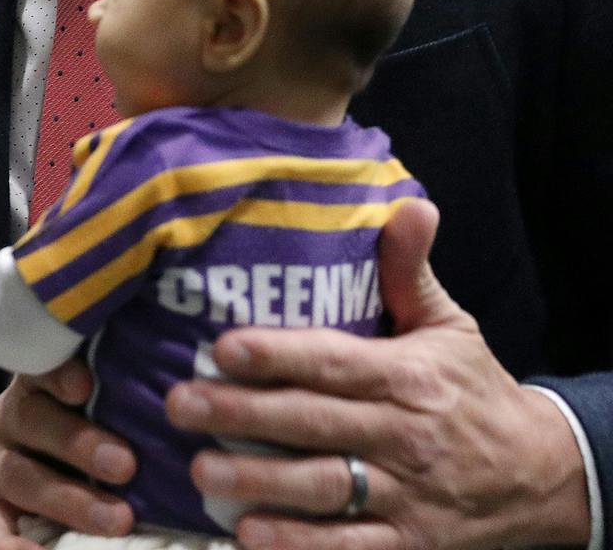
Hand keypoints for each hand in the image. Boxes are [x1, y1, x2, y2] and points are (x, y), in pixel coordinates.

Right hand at [0, 359, 136, 549]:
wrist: (28, 476)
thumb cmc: (88, 432)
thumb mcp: (98, 408)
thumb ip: (125, 401)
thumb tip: (185, 398)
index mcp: (38, 387)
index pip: (41, 369)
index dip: (59, 375)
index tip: (87, 384)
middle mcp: (12, 422)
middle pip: (32, 421)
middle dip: (79, 444)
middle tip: (126, 465)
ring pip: (20, 477)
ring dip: (70, 500)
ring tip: (119, 520)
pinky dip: (14, 549)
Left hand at [169, 199, 589, 549]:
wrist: (540, 477)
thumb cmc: (471, 392)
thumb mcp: (450, 327)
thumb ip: (411, 272)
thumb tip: (408, 204)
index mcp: (406, 376)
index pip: (334, 362)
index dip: (278, 355)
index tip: (221, 348)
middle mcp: (404, 435)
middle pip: (315, 423)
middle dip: (243, 416)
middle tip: (178, 405)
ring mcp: (406, 494)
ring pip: (326, 488)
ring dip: (261, 482)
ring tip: (200, 472)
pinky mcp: (409, 544)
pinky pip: (352, 547)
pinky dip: (303, 546)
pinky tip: (251, 536)